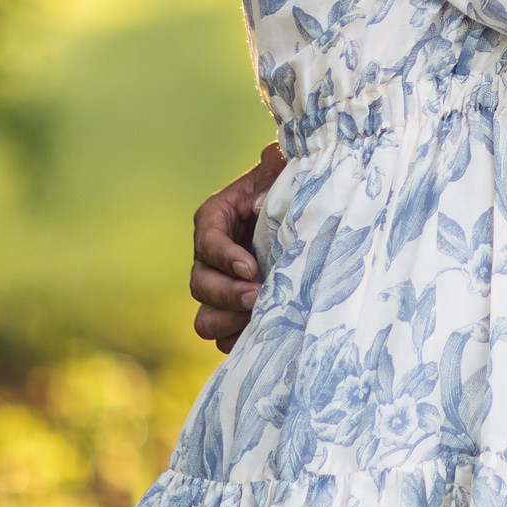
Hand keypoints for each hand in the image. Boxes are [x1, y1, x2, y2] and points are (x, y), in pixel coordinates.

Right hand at [189, 145, 282, 352]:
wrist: (305, 214)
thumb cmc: (290, 185)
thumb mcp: (280, 169)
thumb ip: (272, 166)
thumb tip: (263, 192)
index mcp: (215, 218)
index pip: (207, 241)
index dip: (224, 257)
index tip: (251, 268)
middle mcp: (210, 257)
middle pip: (200, 285)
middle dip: (227, 294)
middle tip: (258, 296)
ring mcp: (220, 288)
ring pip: (205, 320)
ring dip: (229, 322)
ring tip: (261, 317)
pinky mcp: (234, 312)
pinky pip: (224, 339)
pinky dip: (239, 340)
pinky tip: (265, 333)